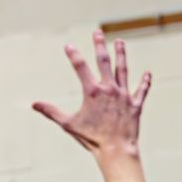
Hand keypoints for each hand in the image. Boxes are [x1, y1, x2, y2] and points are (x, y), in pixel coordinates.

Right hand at [32, 30, 150, 157]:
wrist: (116, 149)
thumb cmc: (91, 138)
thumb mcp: (68, 124)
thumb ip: (52, 112)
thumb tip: (34, 104)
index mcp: (92, 92)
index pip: (80, 68)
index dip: (73, 55)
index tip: (68, 46)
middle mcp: (109, 89)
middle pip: (104, 62)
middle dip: (100, 46)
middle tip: (97, 32)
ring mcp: (124, 95)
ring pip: (123, 70)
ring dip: (121, 55)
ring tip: (119, 42)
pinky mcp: (136, 104)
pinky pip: (141, 90)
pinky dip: (144, 82)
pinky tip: (147, 73)